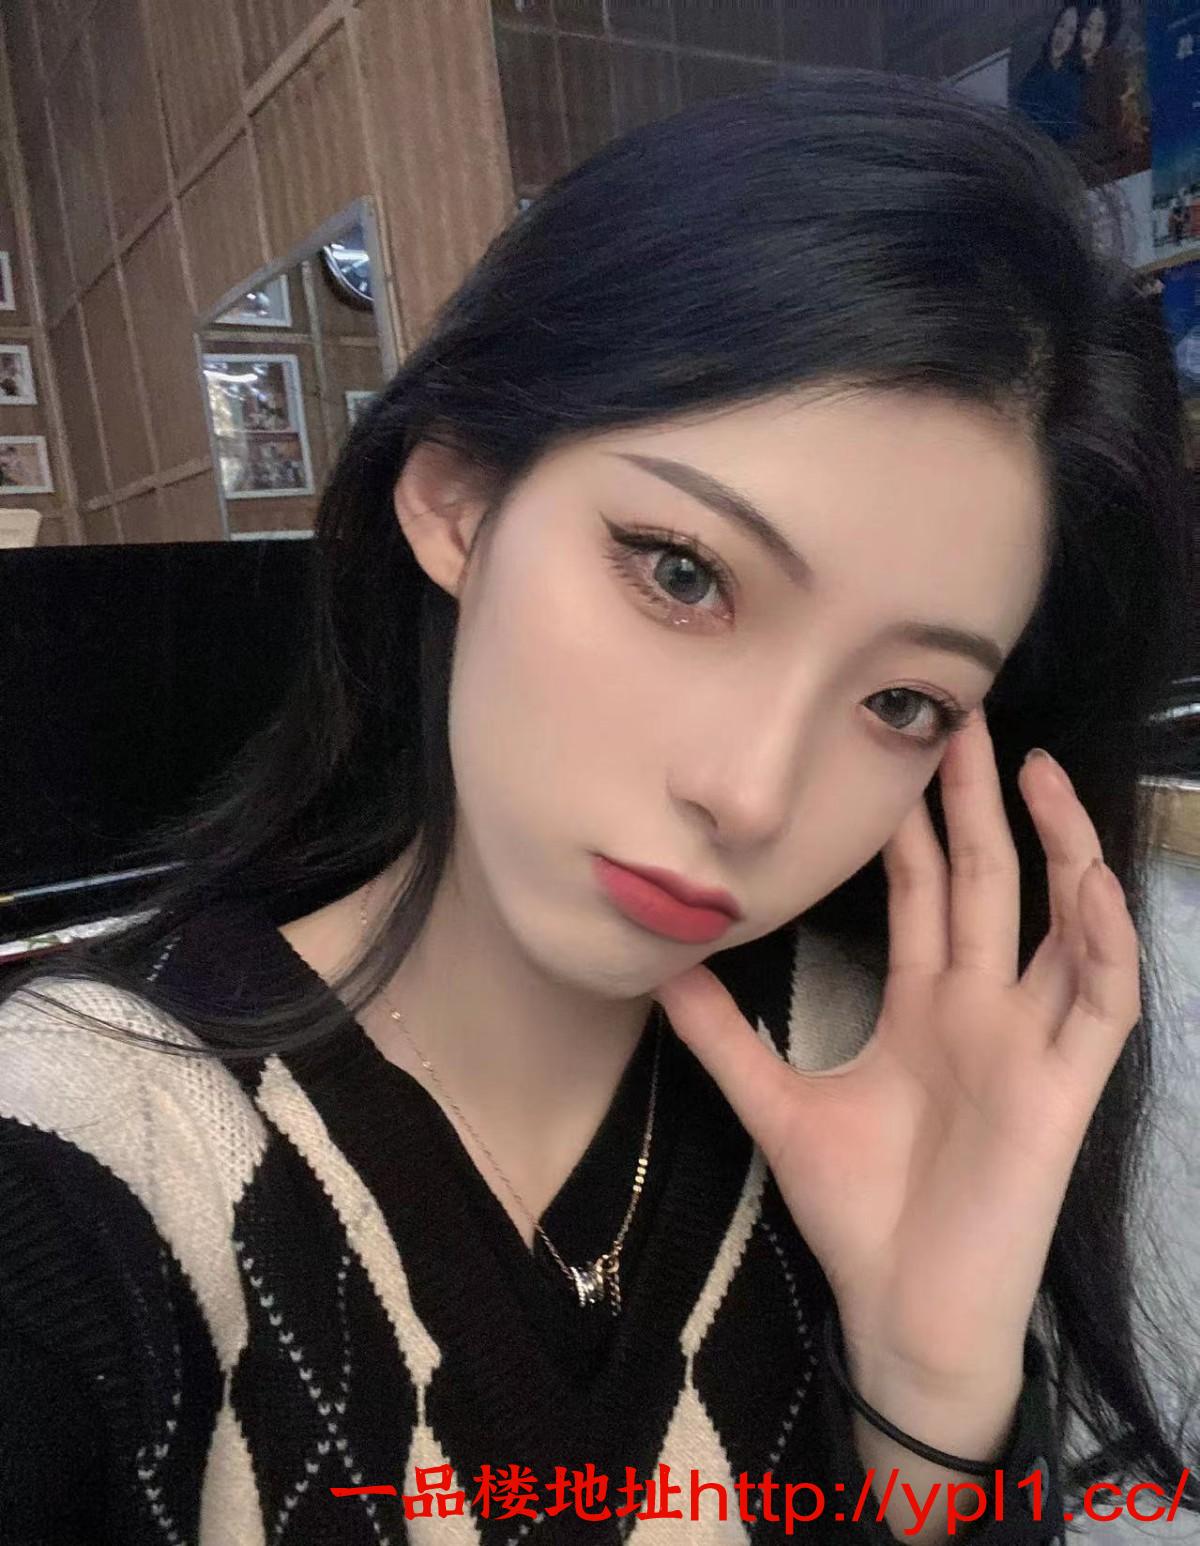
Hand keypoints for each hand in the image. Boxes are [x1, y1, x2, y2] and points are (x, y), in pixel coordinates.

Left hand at [651, 705, 1140, 1394]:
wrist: (902, 1313)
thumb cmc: (859, 1214)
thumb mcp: (778, 1105)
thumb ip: (724, 1037)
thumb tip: (659, 968)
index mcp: (924, 1006)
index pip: (922, 891)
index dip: (913, 823)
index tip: (895, 751)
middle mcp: (981, 1009)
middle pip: (985, 882)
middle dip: (978, 801)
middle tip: (963, 713)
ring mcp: (1028, 1043)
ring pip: (1060, 923)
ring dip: (1059, 847)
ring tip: (1039, 770)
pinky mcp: (1064, 1089)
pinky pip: (1102, 1002)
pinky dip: (1104, 942)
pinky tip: (1091, 885)